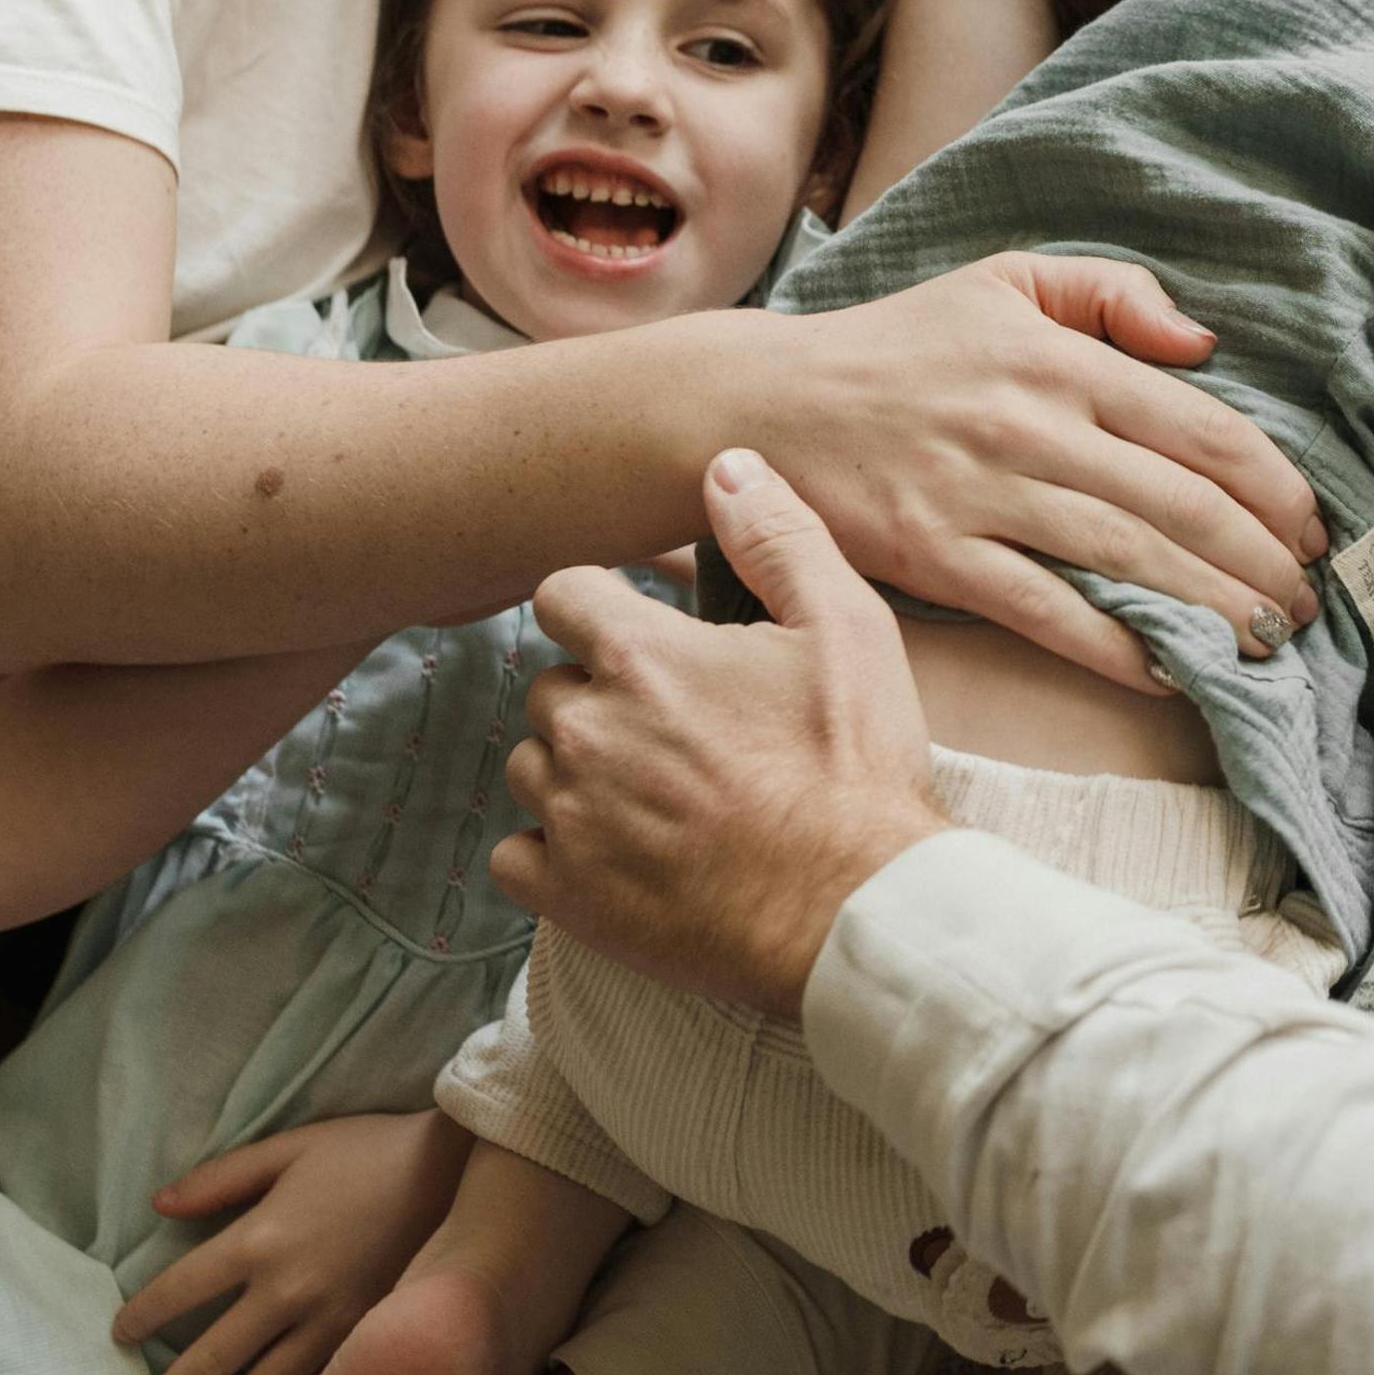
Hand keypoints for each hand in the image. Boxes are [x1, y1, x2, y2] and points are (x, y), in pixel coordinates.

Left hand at [112, 1110, 471, 1374]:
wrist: (455, 1171)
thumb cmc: (368, 1153)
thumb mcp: (292, 1146)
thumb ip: (222, 1177)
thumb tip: (160, 1204)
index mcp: (260, 1238)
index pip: (180, 1290)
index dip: (142, 1316)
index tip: (121, 1335)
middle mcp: (287, 1291)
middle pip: (210, 1359)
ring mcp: (327, 1322)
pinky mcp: (362, 1337)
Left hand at [490, 450, 953, 1016]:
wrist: (857, 909)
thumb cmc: (856, 769)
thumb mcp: (847, 628)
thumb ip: (778, 537)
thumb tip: (727, 465)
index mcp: (642, 656)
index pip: (562, 594)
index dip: (601, 608)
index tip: (641, 635)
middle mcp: (587, 730)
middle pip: (551, 687)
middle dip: (601, 698)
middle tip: (676, 729)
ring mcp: (571, 817)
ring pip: (533, 767)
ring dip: (577, 772)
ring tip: (655, 793)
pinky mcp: (569, 896)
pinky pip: (516, 857)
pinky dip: (555, 853)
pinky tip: (617, 854)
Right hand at [742, 252, 1326, 687]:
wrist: (763, 404)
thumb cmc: (895, 346)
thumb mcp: (1001, 282)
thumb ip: (1108, 293)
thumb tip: (1201, 342)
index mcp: (1058, 357)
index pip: (1200, 427)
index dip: (1274, 486)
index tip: (1313, 528)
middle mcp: (1031, 423)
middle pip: (1180, 504)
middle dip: (1262, 562)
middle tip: (1309, 605)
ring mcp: (984, 494)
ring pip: (1127, 560)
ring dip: (1212, 609)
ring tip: (1268, 644)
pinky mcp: (937, 557)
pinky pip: (1046, 611)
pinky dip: (1116, 647)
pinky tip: (1172, 674)